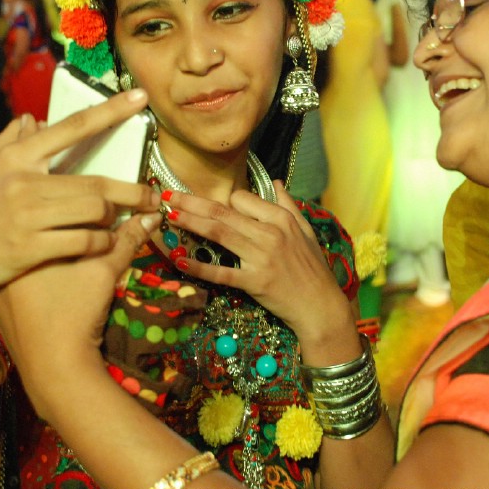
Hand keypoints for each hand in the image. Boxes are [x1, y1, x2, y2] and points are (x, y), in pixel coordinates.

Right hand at [0, 90, 159, 327]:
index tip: (140, 98)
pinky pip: (83, 243)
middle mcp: (24, 181)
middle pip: (96, 182)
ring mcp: (26, 216)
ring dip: (115, 219)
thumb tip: (31, 119)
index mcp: (16, 157)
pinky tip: (102, 244)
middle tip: (152, 196)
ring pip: (94, 212)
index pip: (72, 127)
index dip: (110, 111)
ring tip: (120, 222)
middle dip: (132, 191)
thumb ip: (9, 142)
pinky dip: (100, 243)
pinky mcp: (29, 248)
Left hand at [0, 211, 160, 406]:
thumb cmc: (75, 317)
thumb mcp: (103, 272)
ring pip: (29, 258)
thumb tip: (151, 217)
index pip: (53, 215)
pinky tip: (60, 286)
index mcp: (22, 246)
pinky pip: (21, 281)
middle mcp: (2, 263)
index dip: (83, 212)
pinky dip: (42, 277)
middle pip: (39, 235)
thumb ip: (126, 240)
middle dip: (69, 230)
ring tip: (80, 260)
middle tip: (96, 234)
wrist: (55, 372)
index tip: (105, 217)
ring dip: (55, 253)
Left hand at [160, 185, 353, 344]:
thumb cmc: (313, 269)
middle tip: (167, 196)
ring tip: (169, 215)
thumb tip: (276, 182)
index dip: (222, 201)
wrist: (321, 306)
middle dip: (191, 202)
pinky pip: (221, 272)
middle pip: (223, 212)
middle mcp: (269, 233)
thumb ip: (289, 205)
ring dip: (190, 223)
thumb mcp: (307, 232)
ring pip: (218, 234)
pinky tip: (180, 261)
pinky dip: (200, 267)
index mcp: (281, 219)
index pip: (242, 199)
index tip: (207, 205)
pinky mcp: (254, 282)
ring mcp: (261, 257)